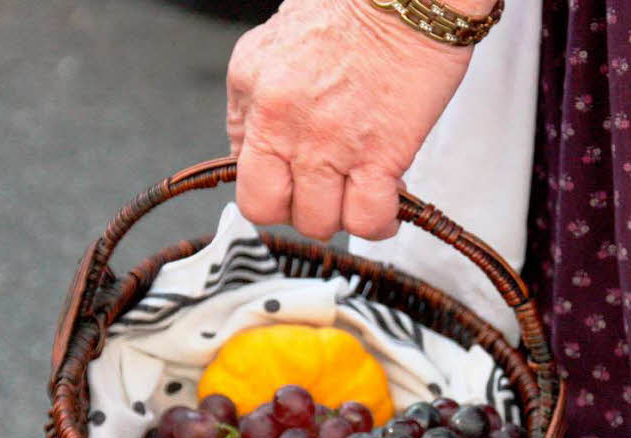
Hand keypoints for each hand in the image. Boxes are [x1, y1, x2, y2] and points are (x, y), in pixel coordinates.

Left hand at [226, 0, 475, 240]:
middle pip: (268, 209)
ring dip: (342, 217)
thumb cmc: (352, 8)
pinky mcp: (379, 154)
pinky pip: (368, 219)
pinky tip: (389, 204)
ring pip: (318, 222)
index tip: (294, 184)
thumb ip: (254, 100)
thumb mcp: (273, 46)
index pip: (241, 175)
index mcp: (254, 94)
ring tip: (360, 196)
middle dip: (295, 211)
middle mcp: (283, 122)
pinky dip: (380, 222)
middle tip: (322, 194)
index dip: (272, 189)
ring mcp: (330, 142)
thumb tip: (252, 145)